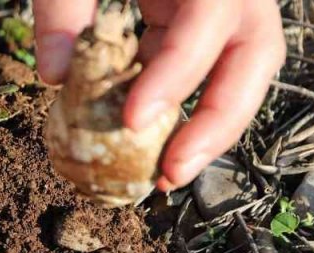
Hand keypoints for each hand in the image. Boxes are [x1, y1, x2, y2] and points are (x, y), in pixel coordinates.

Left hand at [34, 0, 284, 188]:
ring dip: (209, 127)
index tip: (134, 120)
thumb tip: (57, 78)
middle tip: (169, 173)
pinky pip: (210, 68)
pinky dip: (183, 108)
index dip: (178, 70)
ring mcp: (223, 2)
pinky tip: (148, 145)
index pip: (211, 14)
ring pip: (245, 68)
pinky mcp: (200, 19)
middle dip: (217, 119)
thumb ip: (62, 6)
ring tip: (164, 175)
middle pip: (256, 51)